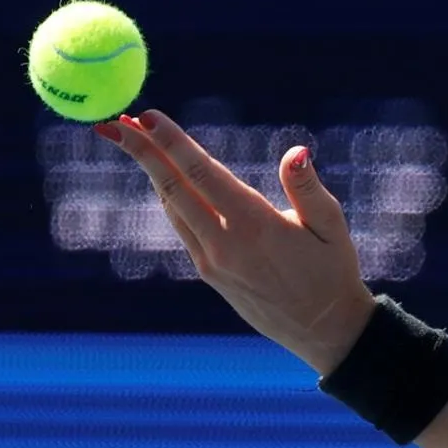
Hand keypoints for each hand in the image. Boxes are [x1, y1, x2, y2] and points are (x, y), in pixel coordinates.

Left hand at [101, 110, 377, 375]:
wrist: (322, 330)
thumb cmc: (332, 272)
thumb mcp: (332, 228)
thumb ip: (307, 188)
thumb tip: (296, 151)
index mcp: (254, 225)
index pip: (201, 174)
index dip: (171, 143)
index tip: (146, 116)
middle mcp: (225, 243)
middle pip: (171, 188)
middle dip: (141, 152)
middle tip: (114, 121)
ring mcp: (212, 261)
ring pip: (172, 207)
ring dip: (150, 172)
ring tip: (131, 140)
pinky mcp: (210, 273)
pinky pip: (183, 226)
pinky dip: (169, 196)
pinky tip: (163, 179)